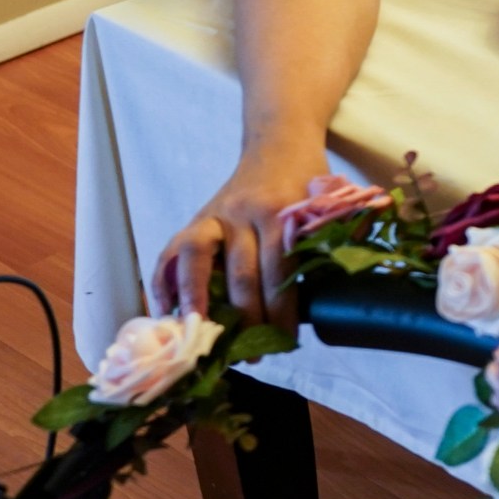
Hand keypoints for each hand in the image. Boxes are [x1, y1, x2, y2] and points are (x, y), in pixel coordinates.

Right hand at [149, 148, 320, 326]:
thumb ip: (330, 241)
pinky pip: (173, 251)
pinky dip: (165, 282)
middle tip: (252, 355)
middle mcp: (244, 213)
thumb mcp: (327, 205)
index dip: (281, 309)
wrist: (279, 143)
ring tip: (199, 336)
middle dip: (246, 319)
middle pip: (240, 272)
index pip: (279, 269)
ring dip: (195, 301)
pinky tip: (166, 311)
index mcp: (281, 212)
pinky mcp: (197, 218)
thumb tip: (333, 296)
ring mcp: (215, 215)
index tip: (286, 341)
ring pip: (196, 258)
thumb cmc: (308, 182)